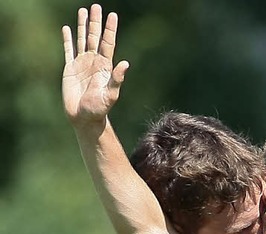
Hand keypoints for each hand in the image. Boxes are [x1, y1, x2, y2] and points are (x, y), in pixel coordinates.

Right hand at [62, 4, 128, 125]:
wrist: (84, 118)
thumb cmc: (99, 109)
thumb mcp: (110, 95)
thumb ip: (117, 80)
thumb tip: (125, 63)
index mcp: (104, 67)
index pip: (107, 43)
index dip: (110, 29)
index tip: (112, 15)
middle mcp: (94, 62)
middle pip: (95, 37)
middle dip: (96, 22)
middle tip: (97, 6)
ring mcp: (81, 64)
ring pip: (82, 40)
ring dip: (83, 26)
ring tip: (83, 11)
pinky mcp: (70, 69)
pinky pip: (68, 50)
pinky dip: (68, 39)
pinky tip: (68, 28)